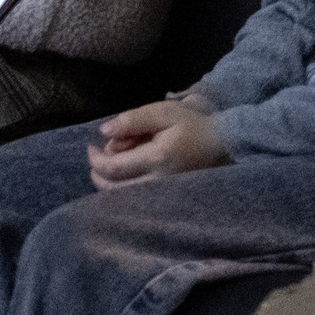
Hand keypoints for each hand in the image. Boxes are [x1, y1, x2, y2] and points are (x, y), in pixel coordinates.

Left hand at [87, 98, 229, 188]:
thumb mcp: (163, 113)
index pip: (113, 168)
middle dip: (98, 173)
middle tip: (98, 155)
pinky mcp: (167, 199)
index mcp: (156, 159)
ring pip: (123, 198)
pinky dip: (123, 189)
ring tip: (113, 162)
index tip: (91, 147)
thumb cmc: (192, 125)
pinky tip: (125, 175)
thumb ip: (132, 120)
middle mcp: (158, 182)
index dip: (95, 160)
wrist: (223, 145)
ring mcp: (163, 194)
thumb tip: (104, 131)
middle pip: (113, 188)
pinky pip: (136, 201)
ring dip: (109, 182)